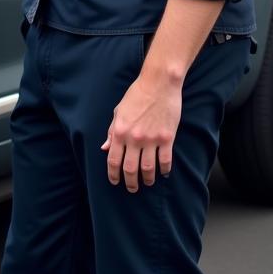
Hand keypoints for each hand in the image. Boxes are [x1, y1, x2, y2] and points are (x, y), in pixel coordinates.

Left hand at [101, 75, 181, 191]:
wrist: (158, 84)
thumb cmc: (136, 96)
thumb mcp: (118, 112)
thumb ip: (112, 132)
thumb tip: (105, 148)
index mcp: (120, 132)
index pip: (113, 160)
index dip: (113, 174)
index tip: (115, 182)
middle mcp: (134, 138)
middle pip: (130, 168)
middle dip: (130, 182)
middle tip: (132, 188)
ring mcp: (151, 139)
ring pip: (148, 168)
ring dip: (147, 179)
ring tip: (147, 182)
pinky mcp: (167, 138)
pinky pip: (165, 160)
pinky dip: (164, 170)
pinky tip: (163, 173)